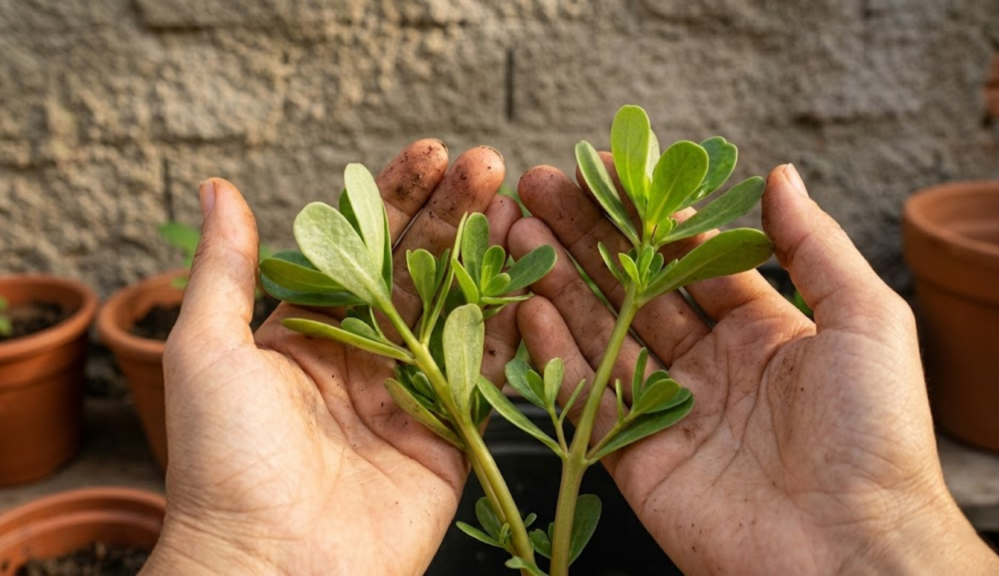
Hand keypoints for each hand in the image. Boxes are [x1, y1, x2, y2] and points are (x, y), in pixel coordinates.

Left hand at [143, 142, 520, 574]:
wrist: (271, 568)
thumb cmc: (222, 463)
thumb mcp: (208, 351)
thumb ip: (226, 269)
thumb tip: (219, 189)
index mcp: (309, 332)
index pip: (360, 245)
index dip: (395, 196)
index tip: (428, 152)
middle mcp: (365, 358)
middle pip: (418, 269)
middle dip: (453, 213)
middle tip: (488, 163)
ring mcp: (411, 396)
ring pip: (460, 311)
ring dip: (488, 257)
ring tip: (516, 205)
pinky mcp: (450, 438)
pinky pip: (488, 375)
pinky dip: (513, 328)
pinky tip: (533, 279)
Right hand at [510, 162, 998, 573]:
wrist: (852, 551)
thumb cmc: (876, 436)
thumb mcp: (865, 321)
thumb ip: (814, 246)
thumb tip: (779, 175)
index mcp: (762, 329)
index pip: (688, 254)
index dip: (643, 213)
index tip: (601, 170)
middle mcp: (710, 365)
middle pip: (634, 286)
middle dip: (586, 235)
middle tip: (538, 188)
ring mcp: (670, 411)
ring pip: (602, 334)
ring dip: (558, 282)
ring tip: (518, 232)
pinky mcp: (637, 459)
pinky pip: (586, 399)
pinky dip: (554, 355)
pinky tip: (526, 308)